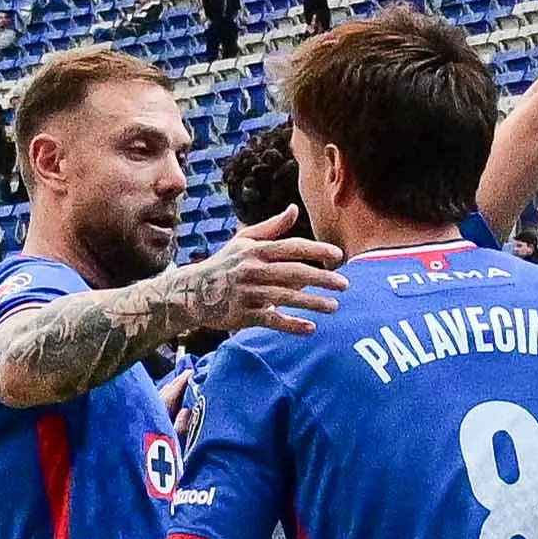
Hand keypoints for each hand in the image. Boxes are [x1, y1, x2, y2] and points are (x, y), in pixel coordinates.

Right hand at [177, 211, 344, 339]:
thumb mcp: (243, 241)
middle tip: (345, 285)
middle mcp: (252, 269)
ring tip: (334, 306)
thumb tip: (294, 209)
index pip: (291, 247)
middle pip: (293, 272)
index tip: (337, 255)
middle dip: (321, 278)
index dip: (316, 250)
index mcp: (255, 250)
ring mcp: (247, 292)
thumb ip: (272, 227)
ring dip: (311, 303)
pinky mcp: (242, 314)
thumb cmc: (224, 264)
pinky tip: (310, 328)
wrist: (192, 291)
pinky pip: (270, 319)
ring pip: (285, 297)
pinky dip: (291, 324)